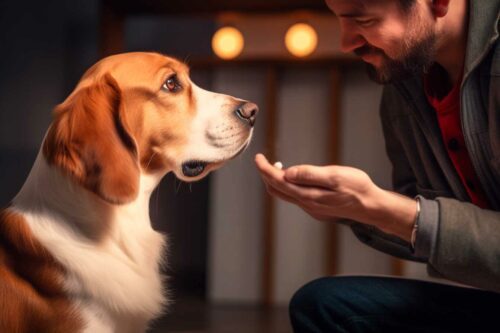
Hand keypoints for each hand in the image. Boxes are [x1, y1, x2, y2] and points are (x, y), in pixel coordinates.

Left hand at [254, 154, 415, 240]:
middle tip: (263, 160)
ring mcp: (311, 208)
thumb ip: (310, 174)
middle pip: (277, 190)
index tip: (258, 157)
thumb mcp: (335, 176)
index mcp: (308, 195)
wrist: (372, 207)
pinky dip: (287, 186)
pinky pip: (295, 197)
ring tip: (276, 166)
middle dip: (266, 175)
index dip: (265, 169)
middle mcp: (306, 204)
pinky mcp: (317, 209)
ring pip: (285, 195)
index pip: (278, 182)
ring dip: (276, 181)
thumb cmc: (357, 188)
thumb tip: (287, 172)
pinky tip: (294, 178)